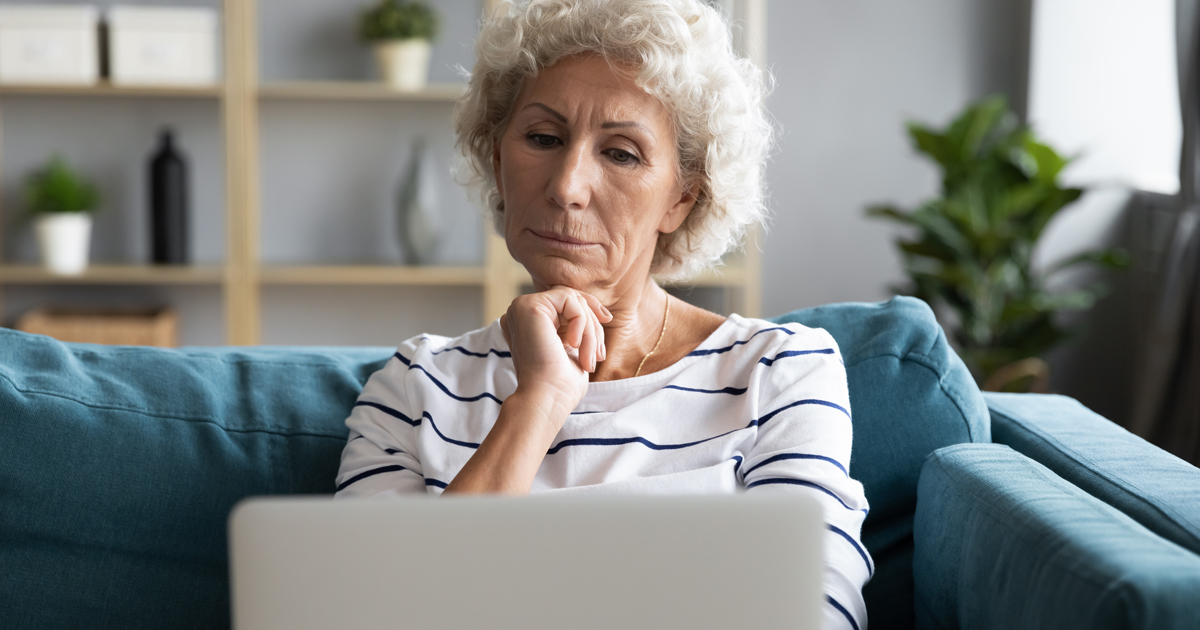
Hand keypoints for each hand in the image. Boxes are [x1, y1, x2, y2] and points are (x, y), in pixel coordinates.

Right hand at [499, 286, 611, 415]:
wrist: (546, 400)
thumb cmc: (560, 384)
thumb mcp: (573, 348)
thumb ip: (578, 326)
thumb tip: (600, 311)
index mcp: (528, 322)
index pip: (564, 302)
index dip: (588, 309)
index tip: (607, 320)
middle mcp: (520, 312)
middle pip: (570, 298)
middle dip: (593, 323)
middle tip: (598, 354)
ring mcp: (521, 307)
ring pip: (572, 299)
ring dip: (589, 329)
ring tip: (589, 358)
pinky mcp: (528, 306)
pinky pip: (569, 300)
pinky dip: (581, 323)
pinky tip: (573, 346)